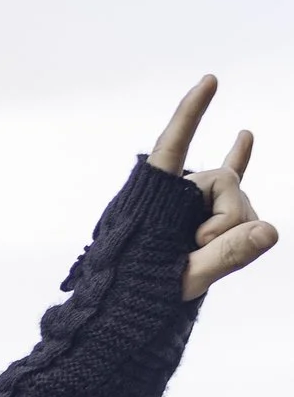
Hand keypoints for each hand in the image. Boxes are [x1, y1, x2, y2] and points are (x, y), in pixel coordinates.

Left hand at [148, 76, 274, 299]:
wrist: (126, 315)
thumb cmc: (143, 297)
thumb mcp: (182, 279)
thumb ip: (224, 256)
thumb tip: (270, 231)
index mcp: (153, 200)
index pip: (173, 147)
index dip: (190, 113)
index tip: (209, 81)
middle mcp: (173, 195)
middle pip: (223, 182)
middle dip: (226, 216)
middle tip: (199, 247)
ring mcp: (191, 204)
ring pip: (236, 198)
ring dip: (233, 224)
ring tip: (202, 249)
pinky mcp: (204, 215)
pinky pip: (229, 183)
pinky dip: (238, 160)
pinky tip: (245, 135)